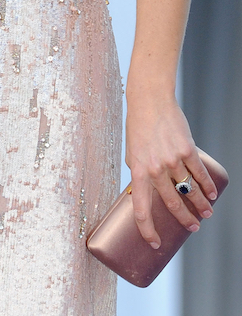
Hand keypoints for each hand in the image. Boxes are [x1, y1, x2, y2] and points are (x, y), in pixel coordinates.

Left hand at [125, 95, 216, 247]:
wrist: (149, 100)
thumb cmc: (138, 127)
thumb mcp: (132, 152)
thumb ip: (139, 172)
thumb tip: (145, 192)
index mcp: (138, 170)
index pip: (140, 207)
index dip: (147, 229)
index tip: (154, 243)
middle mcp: (155, 167)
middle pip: (171, 202)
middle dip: (184, 219)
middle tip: (193, 226)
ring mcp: (172, 159)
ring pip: (189, 189)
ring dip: (200, 205)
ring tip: (206, 213)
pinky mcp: (187, 149)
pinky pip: (199, 173)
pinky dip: (207, 185)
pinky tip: (212, 193)